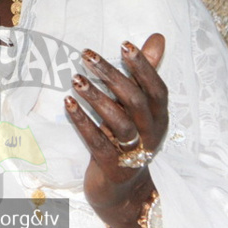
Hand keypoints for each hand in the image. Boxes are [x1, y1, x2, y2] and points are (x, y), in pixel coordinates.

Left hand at [65, 34, 167, 227]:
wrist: (123, 190)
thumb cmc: (131, 137)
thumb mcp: (141, 107)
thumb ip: (146, 73)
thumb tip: (157, 38)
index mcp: (159, 116)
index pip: (157, 88)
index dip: (144, 66)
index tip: (125, 44)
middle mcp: (150, 133)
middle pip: (135, 100)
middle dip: (111, 74)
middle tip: (86, 54)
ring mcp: (132, 152)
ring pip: (118, 121)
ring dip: (96, 97)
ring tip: (75, 78)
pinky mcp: (112, 166)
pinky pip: (97, 141)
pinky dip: (82, 121)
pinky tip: (68, 103)